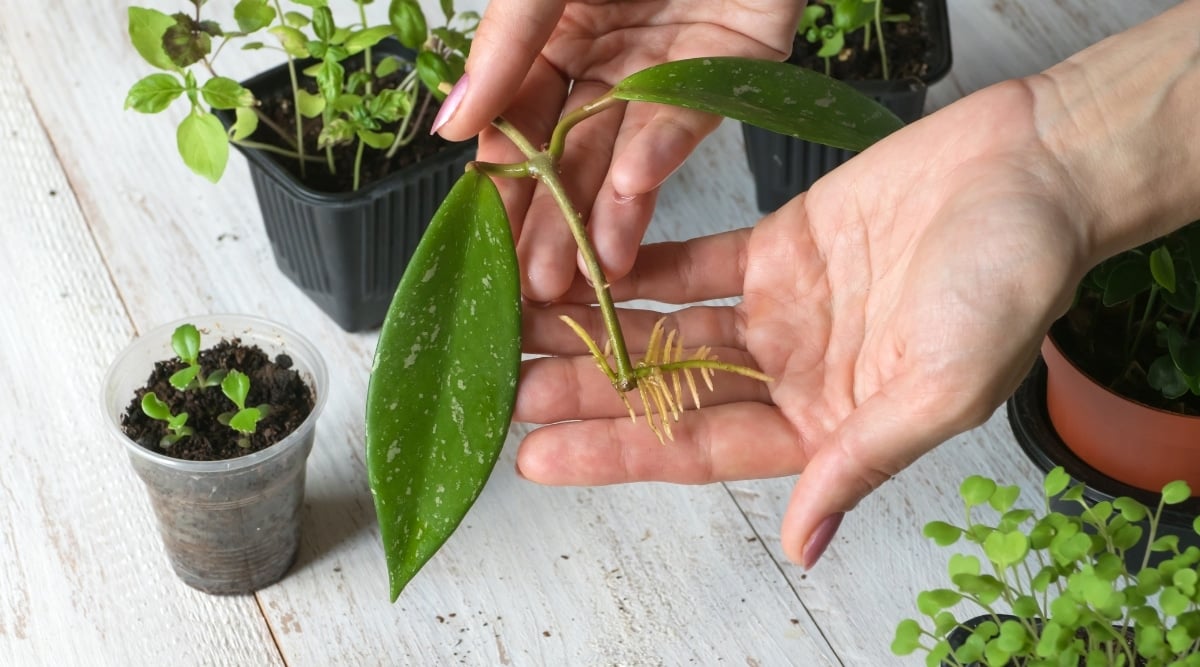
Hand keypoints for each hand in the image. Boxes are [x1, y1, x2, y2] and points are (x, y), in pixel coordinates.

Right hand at [433, 0, 798, 300]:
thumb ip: (505, 44)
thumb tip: (452, 126)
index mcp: (552, 32)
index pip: (516, 123)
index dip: (501, 180)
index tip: (483, 239)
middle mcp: (608, 57)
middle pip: (569, 153)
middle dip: (550, 219)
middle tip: (531, 286)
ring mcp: (668, 67)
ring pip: (626, 152)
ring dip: (602, 213)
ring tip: (581, 277)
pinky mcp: (729, 66)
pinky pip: (687, 118)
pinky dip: (658, 152)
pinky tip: (625, 191)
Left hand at [510, 80, 1091, 566]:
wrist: (1038, 172)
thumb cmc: (1015, 280)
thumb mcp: (945, 387)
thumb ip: (862, 461)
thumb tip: (805, 545)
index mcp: (829, 427)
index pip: (700, 450)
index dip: (617, 454)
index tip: (541, 457)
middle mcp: (794, 376)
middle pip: (668, 392)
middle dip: (586, 392)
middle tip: (506, 389)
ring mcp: (782, 312)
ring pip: (669, 328)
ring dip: (597, 329)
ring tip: (523, 329)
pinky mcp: (780, 246)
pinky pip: (695, 261)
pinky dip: (641, 265)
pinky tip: (586, 267)